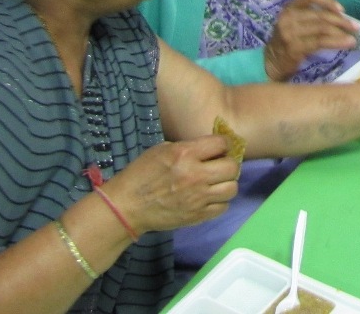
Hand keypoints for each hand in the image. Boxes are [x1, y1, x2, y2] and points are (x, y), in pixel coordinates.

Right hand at [107, 136, 239, 233]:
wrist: (127, 207)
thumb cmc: (141, 174)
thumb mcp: (161, 150)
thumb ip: (188, 148)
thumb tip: (210, 148)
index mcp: (185, 154)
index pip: (221, 143)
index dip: (223, 144)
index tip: (219, 148)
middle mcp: (196, 175)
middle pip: (232, 167)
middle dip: (228, 164)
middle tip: (219, 166)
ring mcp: (198, 198)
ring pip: (232, 189)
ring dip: (226, 184)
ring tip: (216, 184)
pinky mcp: (197, 216)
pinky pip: (223, 207)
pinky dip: (219, 202)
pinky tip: (209, 198)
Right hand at [264, 0, 358, 80]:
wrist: (270, 63)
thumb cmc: (286, 43)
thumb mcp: (294, 24)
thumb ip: (311, 18)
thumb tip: (341, 18)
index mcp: (289, 8)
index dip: (327, 0)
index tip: (342, 9)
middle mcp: (288, 18)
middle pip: (320, 15)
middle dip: (341, 21)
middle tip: (355, 27)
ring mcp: (290, 33)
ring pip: (322, 28)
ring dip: (341, 32)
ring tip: (354, 37)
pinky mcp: (294, 47)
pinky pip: (320, 42)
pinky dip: (337, 42)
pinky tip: (347, 43)